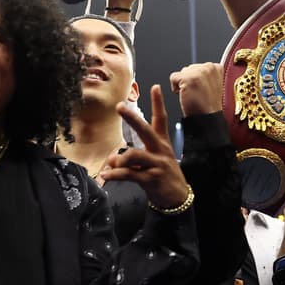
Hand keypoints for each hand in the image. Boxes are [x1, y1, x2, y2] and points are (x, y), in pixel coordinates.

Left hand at [103, 85, 190, 208]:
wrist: (178, 197)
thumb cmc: (163, 175)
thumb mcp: (152, 161)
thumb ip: (131, 157)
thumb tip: (113, 157)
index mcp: (162, 143)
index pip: (161, 119)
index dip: (158, 103)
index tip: (155, 87)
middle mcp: (160, 150)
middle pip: (146, 130)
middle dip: (132, 118)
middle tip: (119, 106)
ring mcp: (157, 164)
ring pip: (134, 155)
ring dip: (120, 158)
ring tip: (112, 164)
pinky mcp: (151, 179)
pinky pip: (129, 174)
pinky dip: (115, 174)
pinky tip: (107, 175)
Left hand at [170, 62, 223, 116]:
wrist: (207, 119)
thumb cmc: (208, 106)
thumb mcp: (212, 85)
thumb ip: (205, 74)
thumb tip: (194, 70)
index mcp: (217, 67)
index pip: (198, 66)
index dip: (197, 79)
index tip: (202, 89)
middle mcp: (209, 67)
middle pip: (189, 68)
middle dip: (189, 80)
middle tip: (197, 93)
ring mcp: (199, 72)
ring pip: (182, 72)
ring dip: (184, 84)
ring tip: (193, 95)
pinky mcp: (188, 78)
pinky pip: (173, 77)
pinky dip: (176, 88)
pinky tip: (186, 96)